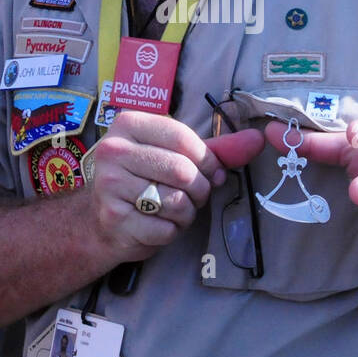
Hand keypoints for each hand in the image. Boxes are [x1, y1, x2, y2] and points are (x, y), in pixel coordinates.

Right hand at [84, 111, 263, 266]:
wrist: (99, 222)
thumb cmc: (144, 181)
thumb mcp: (176, 156)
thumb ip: (217, 149)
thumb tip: (258, 140)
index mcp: (128, 124)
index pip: (184, 138)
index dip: (208, 160)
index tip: (211, 173)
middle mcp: (114, 151)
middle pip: (183, 171)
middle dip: (199, 190)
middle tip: (192, 196)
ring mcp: (110, 186)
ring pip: (176, 201)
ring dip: (186, 213)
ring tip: (172, 210)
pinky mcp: (114, 218)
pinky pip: (165, 228)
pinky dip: (171, 231)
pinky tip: (156, 225)